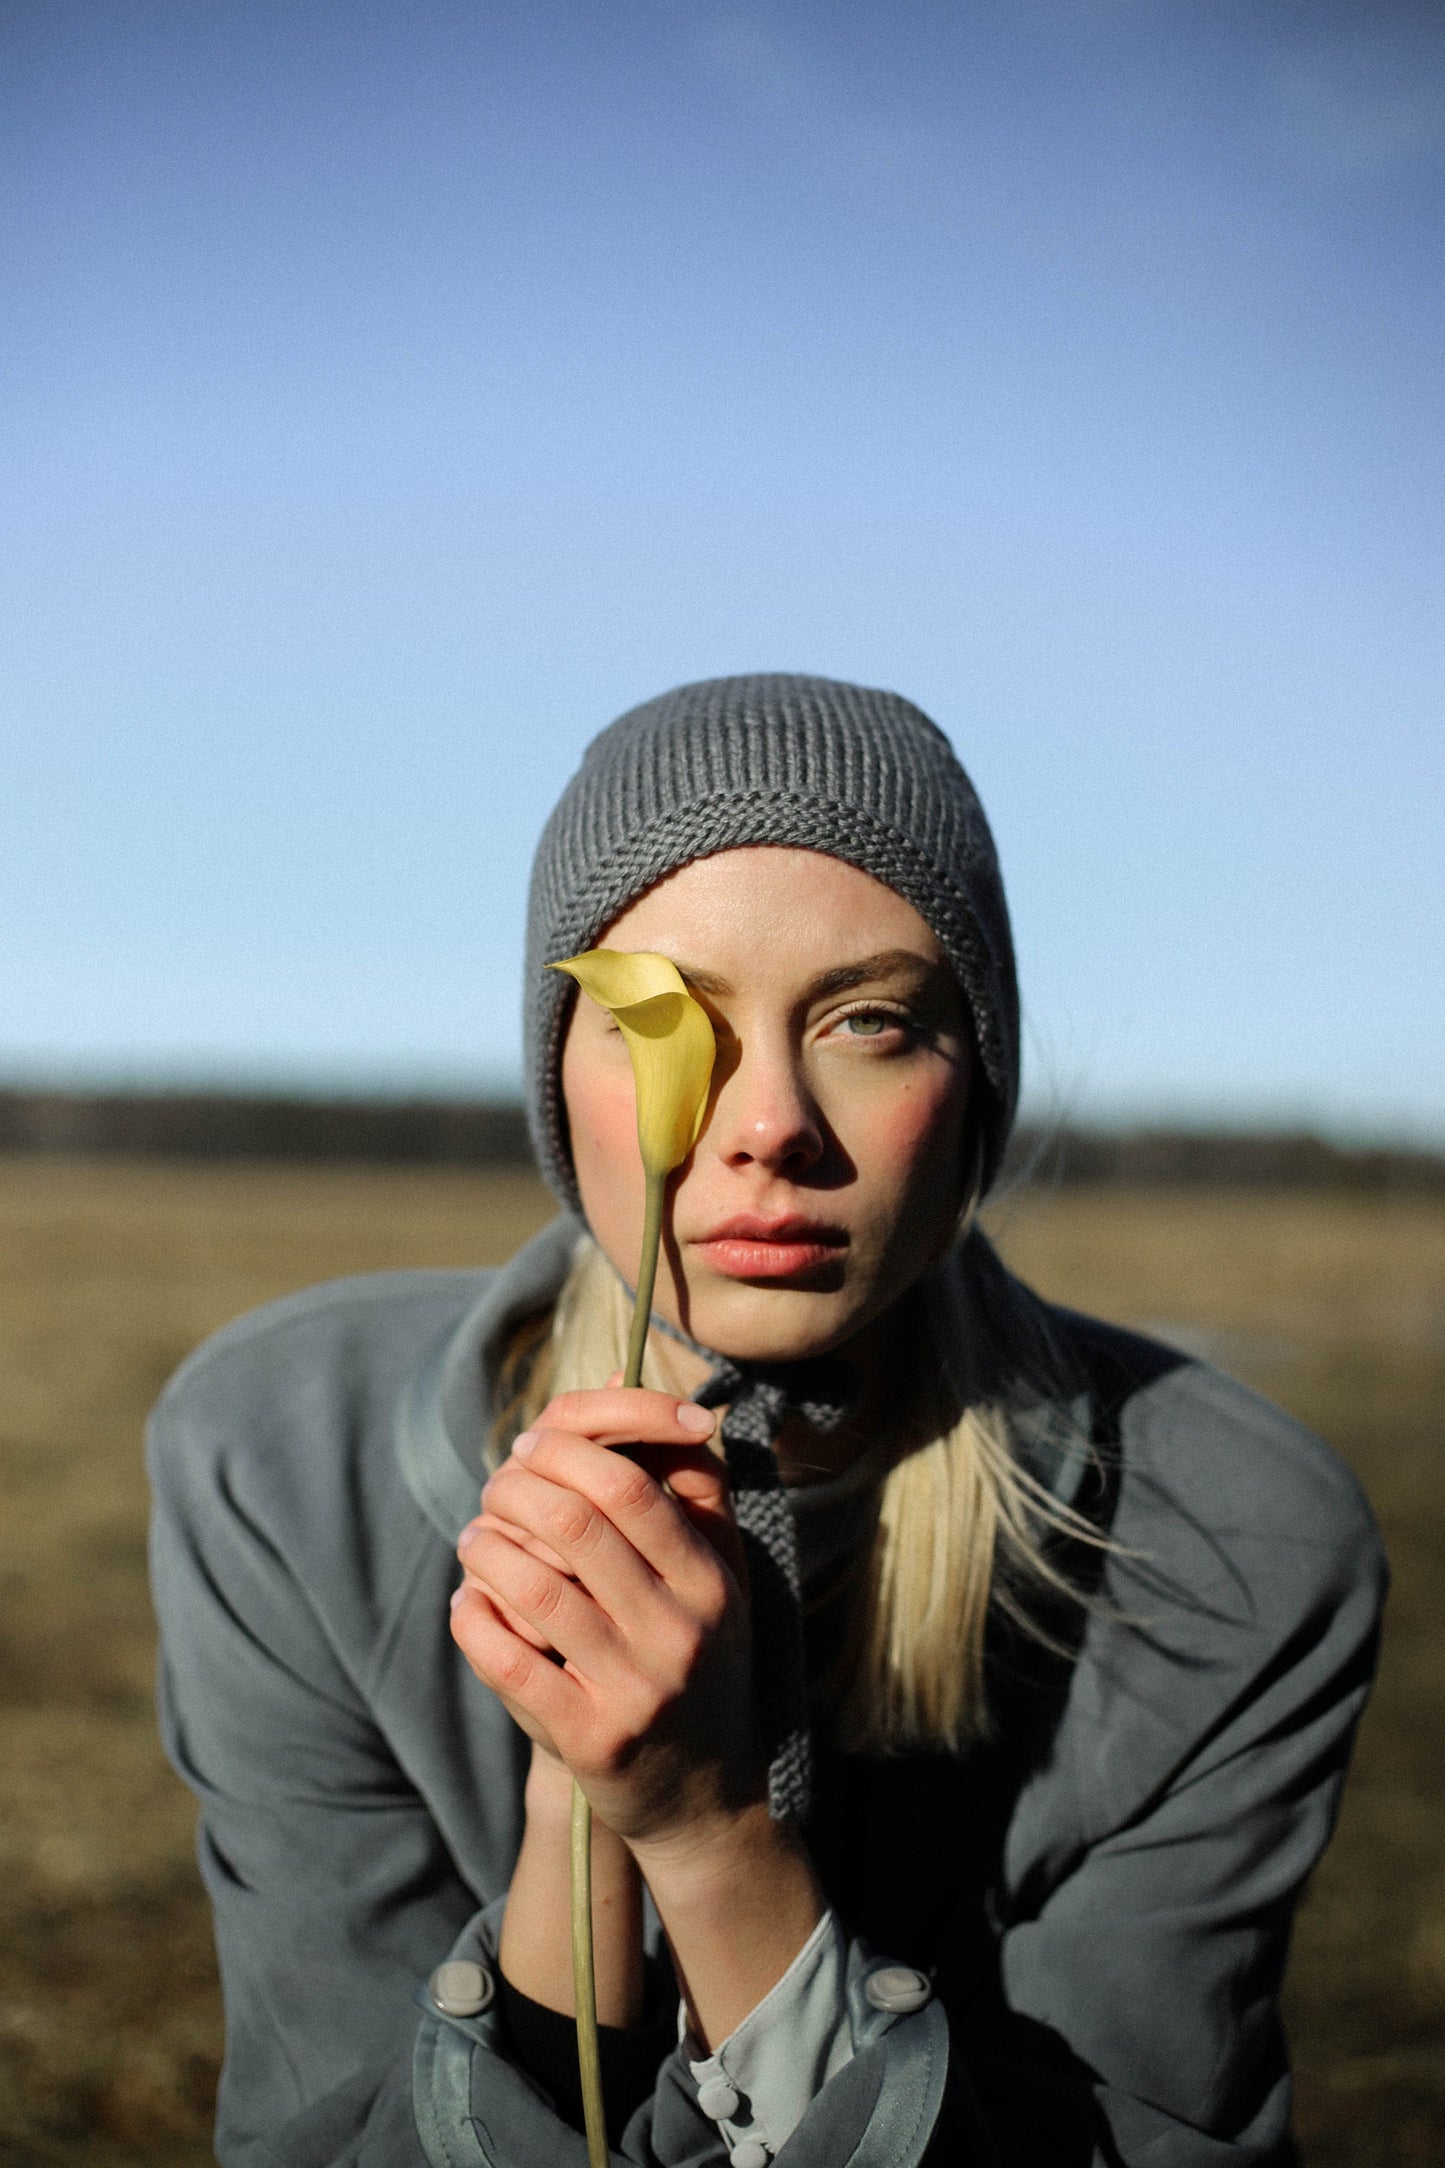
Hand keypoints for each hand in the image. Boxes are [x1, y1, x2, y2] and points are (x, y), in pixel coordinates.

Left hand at [450, 1387, 763, 1846]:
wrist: (708, 1799)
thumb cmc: (701, 1663)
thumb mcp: (720, 1580)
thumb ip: (689, 1488)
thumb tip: (626, 1386)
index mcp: (711, 1582)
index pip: (631, 1487)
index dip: (567, 1454)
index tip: (533, 1446)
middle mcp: (679, 1632)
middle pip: (578, 1524)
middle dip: (516, 1489)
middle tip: (494, 1485)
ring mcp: (636, 1689)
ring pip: (534, 1587)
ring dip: (486, 1549)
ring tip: (474, 1538)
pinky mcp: (591, 1739)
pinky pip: (508, 1662)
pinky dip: (473, 1619)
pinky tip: (467, 1602)